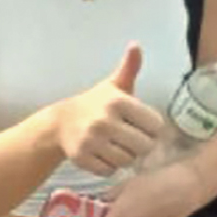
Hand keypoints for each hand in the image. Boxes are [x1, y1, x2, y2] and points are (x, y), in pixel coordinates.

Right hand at [52, 45, 164, 176]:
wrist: (61, 122)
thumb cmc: (95, 103)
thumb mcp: (113, 85)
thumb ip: (129, 68)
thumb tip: (136, 45)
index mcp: (118, 101)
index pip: (155, 125)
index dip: (152, 128)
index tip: (141, 125)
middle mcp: (104, 120)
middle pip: (144, 146)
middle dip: (140, 145)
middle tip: (130, 139)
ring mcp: (92, 141)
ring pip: (127, 161)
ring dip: (125, 157)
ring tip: (116, 146)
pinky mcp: (82, 158)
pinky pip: (110, 171)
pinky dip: (109, 167)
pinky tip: (103, 155)